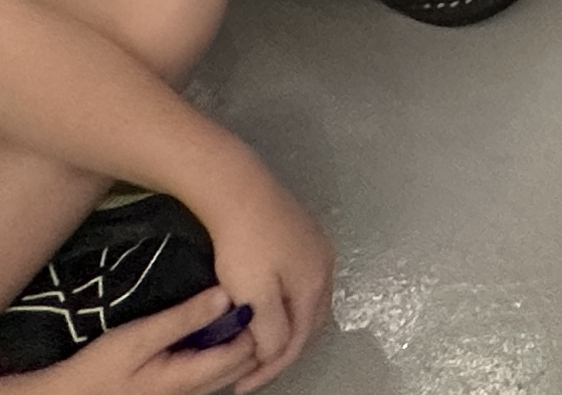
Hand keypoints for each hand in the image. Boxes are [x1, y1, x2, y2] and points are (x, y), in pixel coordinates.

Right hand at [41, 292, 279, 394]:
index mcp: (188, 379)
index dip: (253, 324)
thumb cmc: (101, 367)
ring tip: (233, 308)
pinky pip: (208, 374)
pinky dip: (218, 353)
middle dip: (251, 335)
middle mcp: (192, 392)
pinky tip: (209, 330)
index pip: (241, 354)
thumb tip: (226, 295)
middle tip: (247, 296)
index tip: (252, 291)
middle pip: (239, 366)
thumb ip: (184, 318)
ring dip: (235, 345)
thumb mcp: (140, 337)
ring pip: (225, 372)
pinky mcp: (171, 392)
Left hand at [187, 170, 332, 387]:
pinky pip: (300, 280)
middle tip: (255, 366)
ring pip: (306, 300)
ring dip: (287, 324)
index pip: (299, 339)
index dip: (272, 366)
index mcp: (315, 283)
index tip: (243, 384)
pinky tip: (268, 304)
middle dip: (284, 348)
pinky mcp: (302, 231)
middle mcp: (325, 265)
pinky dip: (286, 302)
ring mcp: (317, 245)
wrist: (237, 186)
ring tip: (261, 341)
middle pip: (310, 321)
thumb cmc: (245, 243)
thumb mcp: (255, 295)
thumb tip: (277, 351)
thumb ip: (271, 330)